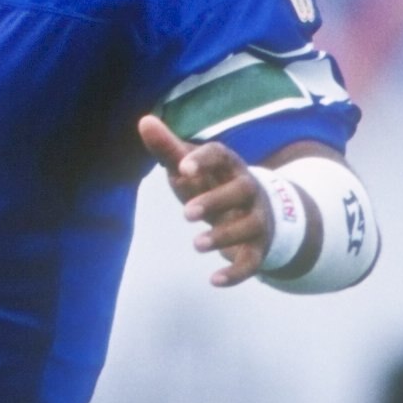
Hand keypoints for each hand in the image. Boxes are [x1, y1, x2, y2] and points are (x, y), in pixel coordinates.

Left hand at [137, 115, 269, 287]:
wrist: (255, 213)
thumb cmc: (212, 185)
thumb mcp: (189, 168)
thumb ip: (167, 149)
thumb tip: (144, 121)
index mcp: (228, 166)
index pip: (221, 155)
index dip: (204, 160)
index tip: (182, 168)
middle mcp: (248, 189)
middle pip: (241, 191)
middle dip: (215, 202)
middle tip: (186, 214)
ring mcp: (256, 219)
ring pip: (248, 226)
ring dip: (224, 236)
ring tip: (196, 245)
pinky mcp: (258, 247)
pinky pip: (252, 261)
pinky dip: (236, 273)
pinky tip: (214, 280)